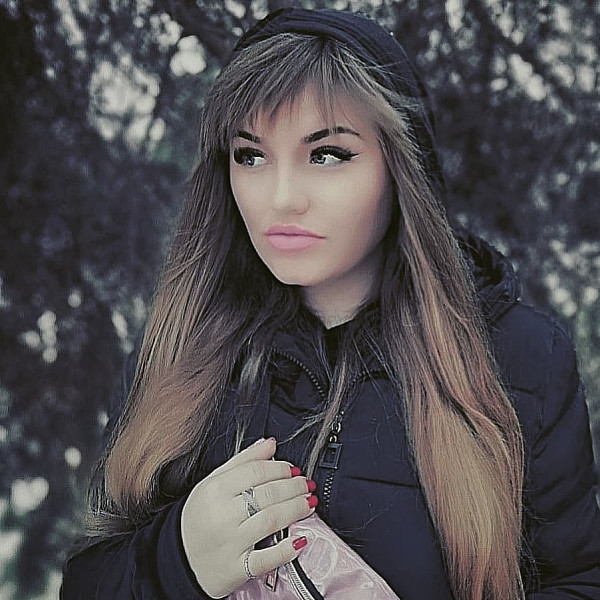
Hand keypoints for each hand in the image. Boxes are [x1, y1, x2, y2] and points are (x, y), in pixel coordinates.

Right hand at [181, 437, 316, 598]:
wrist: (180, 560)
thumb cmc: (200, 517)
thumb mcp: (213, 482)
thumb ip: (243, 461)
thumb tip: (270, 444)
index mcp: (215, 490)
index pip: (256, 472)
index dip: (280, 468)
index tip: (293, 469)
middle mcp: (222, 515)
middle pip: (268, 494)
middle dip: (294, 487)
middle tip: (306, 485)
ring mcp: (230, 543)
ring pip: (271, 520)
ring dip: (296, 509)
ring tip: (308, 503)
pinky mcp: (237, 569)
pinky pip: (267, 558)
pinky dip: (287, 549)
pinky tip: (300, 539)